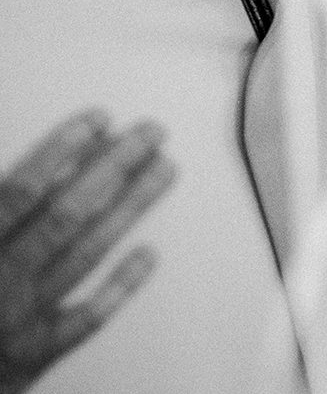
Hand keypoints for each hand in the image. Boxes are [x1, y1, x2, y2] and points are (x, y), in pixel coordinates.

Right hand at [1, 110, 174, 393]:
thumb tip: (30, 172)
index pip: (20, 192)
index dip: (60, 152)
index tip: (98, 120)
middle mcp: (3, 281)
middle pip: (67, 214)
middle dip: (113, 168)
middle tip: (151, 134)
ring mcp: (24, 318)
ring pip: (85, 253)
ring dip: (129, 208)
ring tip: (164, 170)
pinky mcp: (38, 352)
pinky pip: (88, 318)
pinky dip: (120, 285)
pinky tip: (150, 254)